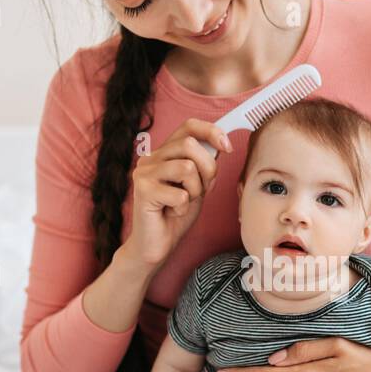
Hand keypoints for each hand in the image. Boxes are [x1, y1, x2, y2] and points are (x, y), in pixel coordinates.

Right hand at [125, 118, 231, 268]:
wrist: (156, 245)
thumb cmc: (176, 216)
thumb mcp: (197, 185)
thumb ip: (204, 165)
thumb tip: (221, 143)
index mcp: (164, 153)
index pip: (188, 126)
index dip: (211, 131)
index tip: (228, 146)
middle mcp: (151, 158)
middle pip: (189, 144)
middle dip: (207, 169)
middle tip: (201, 190)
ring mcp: (144, 172)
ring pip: (187, 167)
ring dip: (195, 190)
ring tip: (183, 202)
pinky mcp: (142, 190)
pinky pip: (180, 194)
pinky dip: (184, 208)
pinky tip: (172, 213)